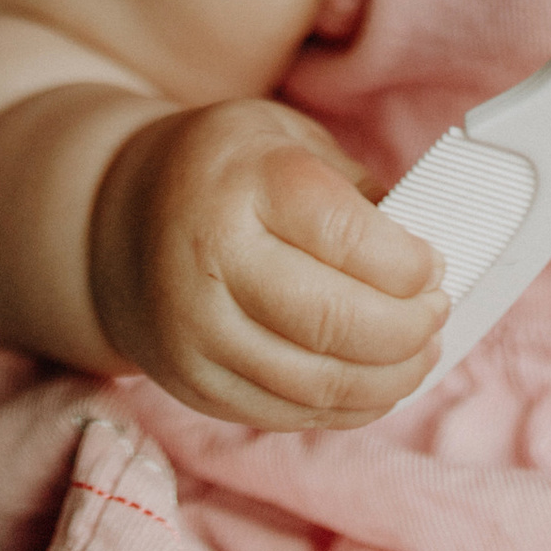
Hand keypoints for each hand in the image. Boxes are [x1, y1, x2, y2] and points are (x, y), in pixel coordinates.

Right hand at [86, 98, 445, 427]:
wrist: (113, 221)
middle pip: (336, 323)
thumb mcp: (283, 136)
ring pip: (320, 384)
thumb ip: (352, 189)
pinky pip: (291, 414)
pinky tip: (376, 382)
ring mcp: (198, 334)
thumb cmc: (222, 169)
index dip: (408, 262)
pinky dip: (349, 407)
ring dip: (391, 379)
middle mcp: (210, 261)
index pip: (346, 236)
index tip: (434, 263)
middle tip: (437, 313)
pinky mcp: (196, 386)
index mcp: (241, 181)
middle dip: (409, 329)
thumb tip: (425, 255)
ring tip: (420, 353)